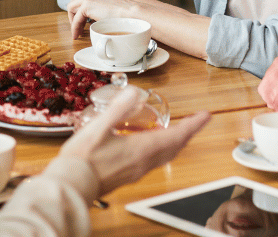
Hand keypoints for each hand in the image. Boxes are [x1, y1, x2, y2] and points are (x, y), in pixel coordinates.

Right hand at [58, 89, 209, 195]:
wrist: (72, 184)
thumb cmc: (82, 159)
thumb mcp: (99, 126)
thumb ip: (118, 108)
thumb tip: (134, 92)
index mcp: (141, 149)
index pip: (177, 136)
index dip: (194, 125)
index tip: (205, 116)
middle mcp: (144, 162)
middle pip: (175, 147)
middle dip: (189, 132)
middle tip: (197, 120)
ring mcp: (137, 170)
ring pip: (166, 155)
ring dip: (177, 142)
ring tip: (180, 130)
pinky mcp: (129, 175)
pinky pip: (155, 161)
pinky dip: (162, 149)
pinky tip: (152, 144)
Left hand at [67, 0, 137, 38]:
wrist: (132, 13)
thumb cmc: (127, 13)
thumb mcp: (113, 5)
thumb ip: (103, 6)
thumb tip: (97, 15)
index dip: (79, 11)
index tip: (82, 21)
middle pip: (74, 2)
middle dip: (74, 15)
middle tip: (78, 27)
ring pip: (71, 8)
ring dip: (73, 21)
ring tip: (77, 32)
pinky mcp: (87, 5)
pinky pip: (76, 18)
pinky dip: (74, 27)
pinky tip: (77, 34)